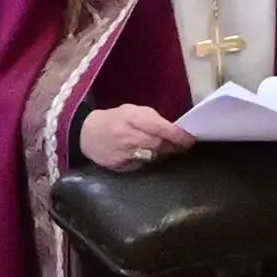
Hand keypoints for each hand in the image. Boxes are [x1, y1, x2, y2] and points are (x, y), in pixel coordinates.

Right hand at [79, 104, 195, 171]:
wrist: (86, 134)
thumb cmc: (114, 119)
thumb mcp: (131, 110)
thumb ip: (151, 119)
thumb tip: (174, 130)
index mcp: (131, 117)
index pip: (159, 127)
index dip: (177, 135)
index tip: (190, 139)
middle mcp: (127, 135)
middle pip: (158, 144)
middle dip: (173, 146)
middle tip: (183, 146)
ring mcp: (123, 152)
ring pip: (152, 156)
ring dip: (163, 154)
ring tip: (169, 151)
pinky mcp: (120, 165)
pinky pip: (142, 165)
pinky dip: (149, 161)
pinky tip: (149, 156)